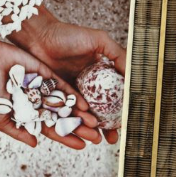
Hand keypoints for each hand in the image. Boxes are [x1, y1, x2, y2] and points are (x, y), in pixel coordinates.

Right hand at [0, 30, 100, 148]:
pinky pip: (61, 86)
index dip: (65, 138)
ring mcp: (43, 88)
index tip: (81, 146)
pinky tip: (84, 105)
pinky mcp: (45, 74)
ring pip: (65, 103)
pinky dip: (72, 96)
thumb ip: (16, 131)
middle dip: (78, 127)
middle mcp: (38, 102)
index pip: (50, 129)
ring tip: (94, 123)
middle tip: (96, 137)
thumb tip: (35, 144)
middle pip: (62, 118)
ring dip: (80, 113)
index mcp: (28, 114)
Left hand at [10, 10, 126, 144]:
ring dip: (90, 129)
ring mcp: (69, 93)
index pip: (112, 97)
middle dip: (106, 127)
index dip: (120, 110)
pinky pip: (65, 113)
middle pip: (98, 111)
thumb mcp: (99, 41)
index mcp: (97, 75)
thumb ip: (118, 55)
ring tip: (98, 141)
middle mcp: (84, 86)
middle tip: (113, 140)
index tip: (127, 122)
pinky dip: (73, 124)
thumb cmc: (68, 35)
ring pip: (82, 115)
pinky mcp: (53, 98)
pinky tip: (82, 133)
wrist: (39, 36)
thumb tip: (136, 75)